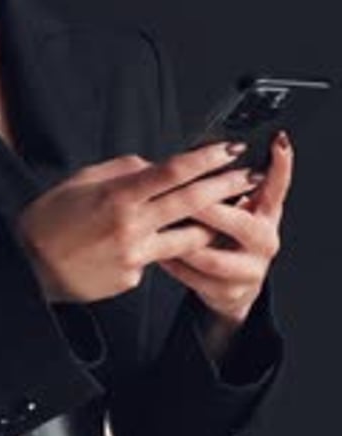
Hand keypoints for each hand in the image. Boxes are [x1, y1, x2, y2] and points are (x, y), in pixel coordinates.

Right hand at [17, 140, 260, 302]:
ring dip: (212, 223)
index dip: (206, 159)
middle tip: (248, 175)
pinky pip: (159, 258)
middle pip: (191, 202)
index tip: (228, 149)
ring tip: (230, 210)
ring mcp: (134, 257)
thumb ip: (124, 169)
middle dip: (226, 186)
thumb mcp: (84, 179)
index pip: (173, 172)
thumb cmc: (52, 218)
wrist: (29, 266)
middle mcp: (130, 226)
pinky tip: (156, 240)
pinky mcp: (133, 279)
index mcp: (118, 195)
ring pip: (188, 238)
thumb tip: (154, 165)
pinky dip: (164, 246)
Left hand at [157, 131, 293, 327]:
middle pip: (240, 223)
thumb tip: (203, 153)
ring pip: (211, 256)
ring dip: (182, 239)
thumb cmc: (230, 233)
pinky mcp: (227, 292)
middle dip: (209, 209)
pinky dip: (172, 262)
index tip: (276, 143)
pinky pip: (193, 276)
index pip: (277, 186)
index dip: (280, 165)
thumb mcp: (238, 206)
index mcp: (268, 213)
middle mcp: (264, 241)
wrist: (235, 285)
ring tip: (159, 225)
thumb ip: (228, 185)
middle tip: (184, 195)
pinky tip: (156, 250)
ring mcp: (249, 270)